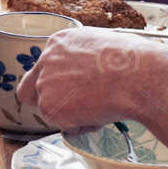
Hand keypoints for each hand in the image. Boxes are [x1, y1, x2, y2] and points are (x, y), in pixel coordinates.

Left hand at [17, 27, 167, 130]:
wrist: (136, 75)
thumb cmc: (132, 62)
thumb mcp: (103, 48)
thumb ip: (85, 60)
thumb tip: (92, 74)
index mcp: (59, 42)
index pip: (44, 67)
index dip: (56, 83)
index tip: (70, 91)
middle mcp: (46, 59)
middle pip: (31, 89)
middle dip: (47, 102)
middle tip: (69, 111)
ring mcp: (44, 82)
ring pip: (50, 109)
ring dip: (71, 115)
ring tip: (100, 107)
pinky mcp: (48, 106)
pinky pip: (62, 124)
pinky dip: (79, 126)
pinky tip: (99, 114)